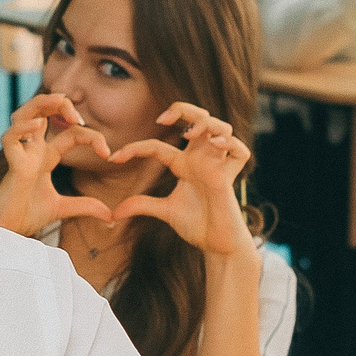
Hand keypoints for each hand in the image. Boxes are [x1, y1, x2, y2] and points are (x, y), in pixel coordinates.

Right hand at [0, 93, 115, 235]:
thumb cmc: (24, 216)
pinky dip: (21, 129)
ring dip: (41, 103)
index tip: (107, 154)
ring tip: (60, 100)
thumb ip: (85, 207)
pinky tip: (37, 126)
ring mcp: (20, 155)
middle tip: (79, 116)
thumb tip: (111, 217)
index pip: (71, 133)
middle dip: (61, 104)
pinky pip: (9, 139)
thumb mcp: (61, 209)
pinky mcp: (11, 166)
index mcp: (45, 156)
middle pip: (42, 111)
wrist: (5, 232)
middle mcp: (32, 150)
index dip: (91, 137)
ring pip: (22, 114)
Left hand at [108, 103, 257, 258]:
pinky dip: (230, 144)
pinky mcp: (230, 179)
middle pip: (200, 118)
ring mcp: (218, 166)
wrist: (216, 245)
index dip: (134, 148)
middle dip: (183, 110)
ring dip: (206, 124)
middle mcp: (201, 160)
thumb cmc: (196, 225)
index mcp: (184, 165)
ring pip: (222, 128)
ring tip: (188, 134)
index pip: (158, 146)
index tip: (114, 159)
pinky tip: (215, 146)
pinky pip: (241, 153)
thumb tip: (114, 213)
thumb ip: (143, 205)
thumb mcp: (165, 212)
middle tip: (162, 119)